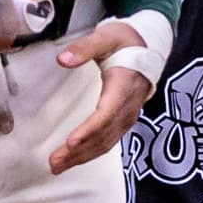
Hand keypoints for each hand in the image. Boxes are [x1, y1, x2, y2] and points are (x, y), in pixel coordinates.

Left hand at [48, 21, 153, 174]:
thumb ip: (84, 48)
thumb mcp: (106, 37)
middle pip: (103, 135)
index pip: (106, 114)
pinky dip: (91, 153)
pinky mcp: (123, 120)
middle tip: (54, 162)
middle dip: (79, 151)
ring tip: (57, 166)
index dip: (89, 130)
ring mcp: (128, 116)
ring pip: (106, 143)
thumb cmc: (125, 41)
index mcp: (123, 86)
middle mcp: (128, 106)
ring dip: (82, 157)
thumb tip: (63, 60)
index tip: (71, 141)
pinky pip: (108, 141)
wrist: (148, 47)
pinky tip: (74, 159)